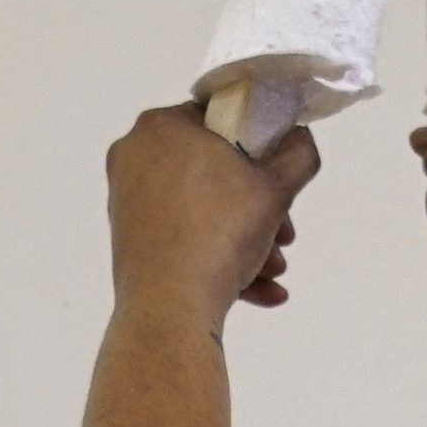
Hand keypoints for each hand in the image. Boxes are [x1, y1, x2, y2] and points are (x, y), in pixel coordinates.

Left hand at [111, 104, 320, 324]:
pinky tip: (263, 291)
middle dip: (258, 209)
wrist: (170, 308)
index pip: (220, 119)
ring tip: (275, 270)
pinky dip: (220, 261)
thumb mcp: (276, 189)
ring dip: (246, 241)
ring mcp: (127, 201)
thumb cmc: (220, 232)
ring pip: (202, 212)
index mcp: (161, 127)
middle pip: (213, 173)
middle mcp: (134, 156)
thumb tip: (298, 140)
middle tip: (284, 235)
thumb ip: (298, 154)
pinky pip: (183, 240)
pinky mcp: (129, 241)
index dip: (258, 146)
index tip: (279, 178)